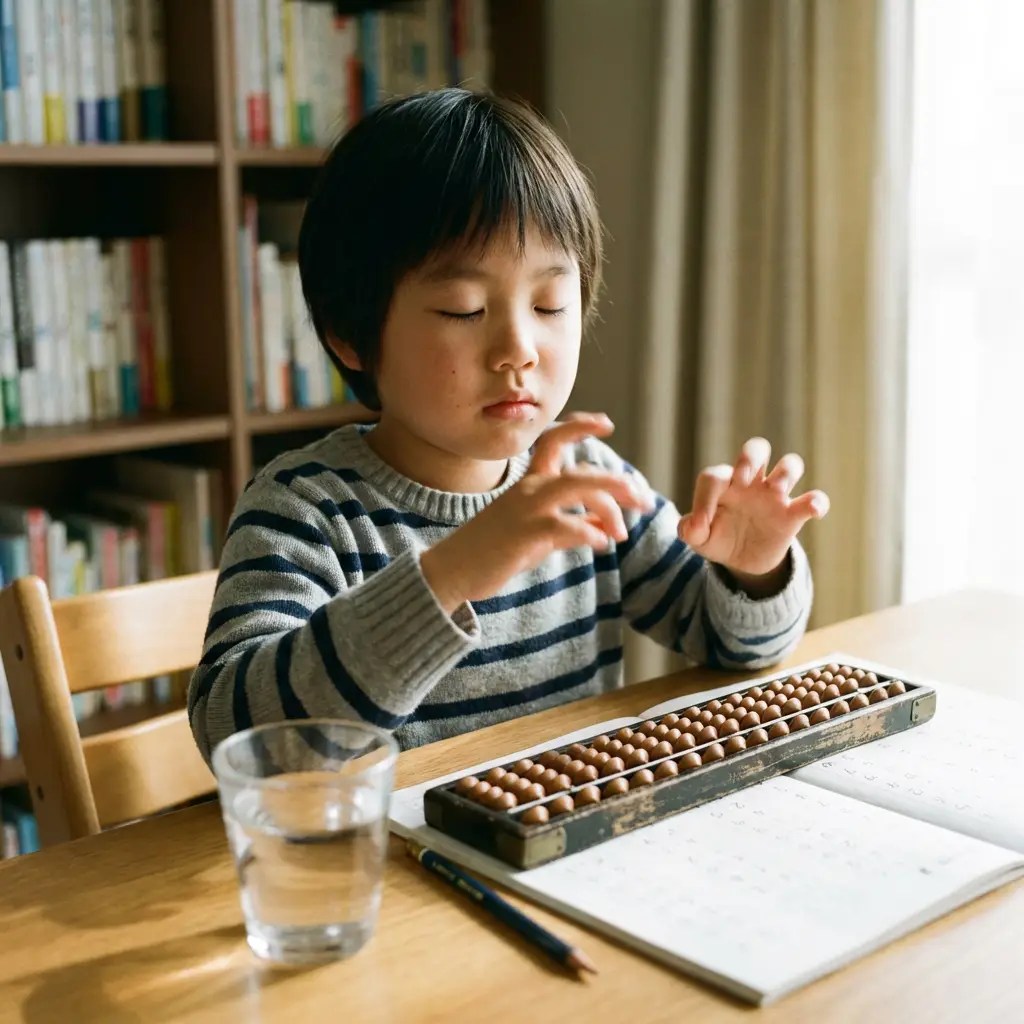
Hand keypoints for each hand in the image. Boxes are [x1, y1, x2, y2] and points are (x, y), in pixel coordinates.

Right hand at [421, 412, 654, 612]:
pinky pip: (565, 525)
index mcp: (529, 483)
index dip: (581, 427)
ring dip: (609, 502)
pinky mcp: (524, 534)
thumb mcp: (536, 534)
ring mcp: (526, 509)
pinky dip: (588, 533)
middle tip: (642, 500)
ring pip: (577, 487)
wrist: (451, 570)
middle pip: (581, 471)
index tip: (606, 423)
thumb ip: (571, 525)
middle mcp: (529, 489)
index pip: (555, 441)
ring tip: (624, 528)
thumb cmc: (493, 551)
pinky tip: (599, 545)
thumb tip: (606, 528)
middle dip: (617, 482)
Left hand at [678, 437, 828, 590]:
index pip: (715, 476)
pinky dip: (817, 501)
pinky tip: (813, 509)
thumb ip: (689, 530)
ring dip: (786, 472)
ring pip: (790, 465)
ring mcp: (774, 496)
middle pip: (757, 448)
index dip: (704, 497)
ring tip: (776, 490)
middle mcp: (751, 482)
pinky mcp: (793, 515)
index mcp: (724, 484)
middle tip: (743, 479)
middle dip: (751, 456)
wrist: (741, 562)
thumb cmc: (717, 539)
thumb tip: (693, 524)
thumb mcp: (698, 539)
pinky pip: (813, 499)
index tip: (702, 523)